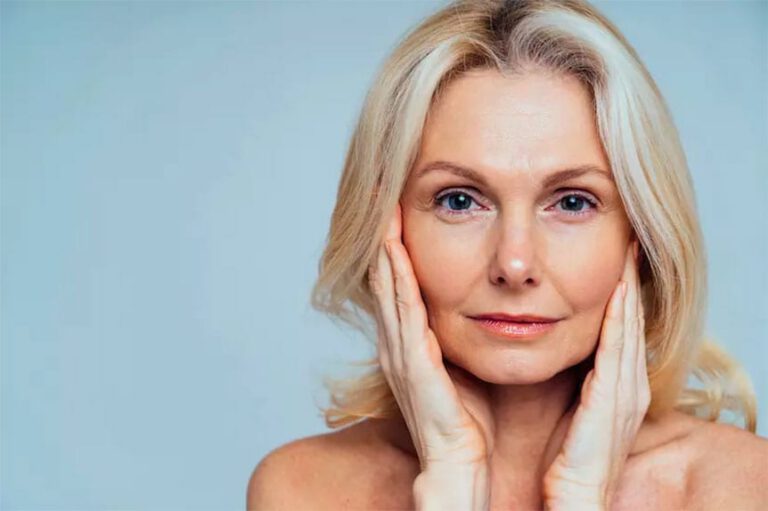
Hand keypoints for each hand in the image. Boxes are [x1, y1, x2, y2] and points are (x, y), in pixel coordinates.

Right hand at [368, 202, 494, 470]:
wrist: (458, 466)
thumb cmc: (466, 423)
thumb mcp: (459, 370)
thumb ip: (457, 339)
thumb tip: (483, 306)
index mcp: (412, 344)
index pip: (400, 284)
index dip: (395, 246)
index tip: (398, 206)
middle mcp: (399, 343)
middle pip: (386, 278)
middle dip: (383, 234)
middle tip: (381, 193)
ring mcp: (401, 353)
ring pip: (388, 287)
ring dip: (384, 246)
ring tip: (383, 207)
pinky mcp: (412, 364)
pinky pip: (403, 311)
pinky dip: (396, 278)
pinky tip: (394, 250)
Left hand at [542, 240, 649, 509]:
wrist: (573, 499)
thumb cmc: (568, 459)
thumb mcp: (574, 409)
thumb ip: (575, 381)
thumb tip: (555, 349)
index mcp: (617, 387)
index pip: (621, 330)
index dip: (621, 294)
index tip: (617, 259)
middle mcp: (628, 386)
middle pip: (631, 322)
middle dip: (631, 282)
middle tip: (630, 242)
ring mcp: (625, 393)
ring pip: (629, 329)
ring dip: (629, 290)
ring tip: (628, 254)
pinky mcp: (612, 402)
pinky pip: (618, 351)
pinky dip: (620, 319)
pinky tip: (618, 292)